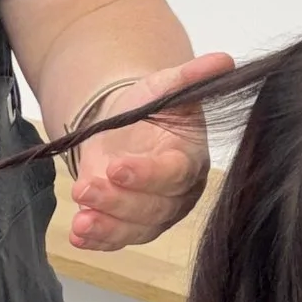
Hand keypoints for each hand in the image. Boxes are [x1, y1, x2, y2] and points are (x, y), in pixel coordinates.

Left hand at [66, 52, 232, 252]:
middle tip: (85, 189)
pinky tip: (78, 236)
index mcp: (190, 160)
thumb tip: (223, 60)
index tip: (117, 167)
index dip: (148, 174)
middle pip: (154, 208)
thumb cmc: (152, 106)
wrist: (128, 124)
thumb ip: (192, 77)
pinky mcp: (131, 226)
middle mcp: (177, 194)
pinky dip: (97, 240)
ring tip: (80, 221)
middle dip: (118, 202)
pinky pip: (117, 239)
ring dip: (106, 227)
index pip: (174, 173)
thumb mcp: (167, 86)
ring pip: (135, 229)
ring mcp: (155, 214)